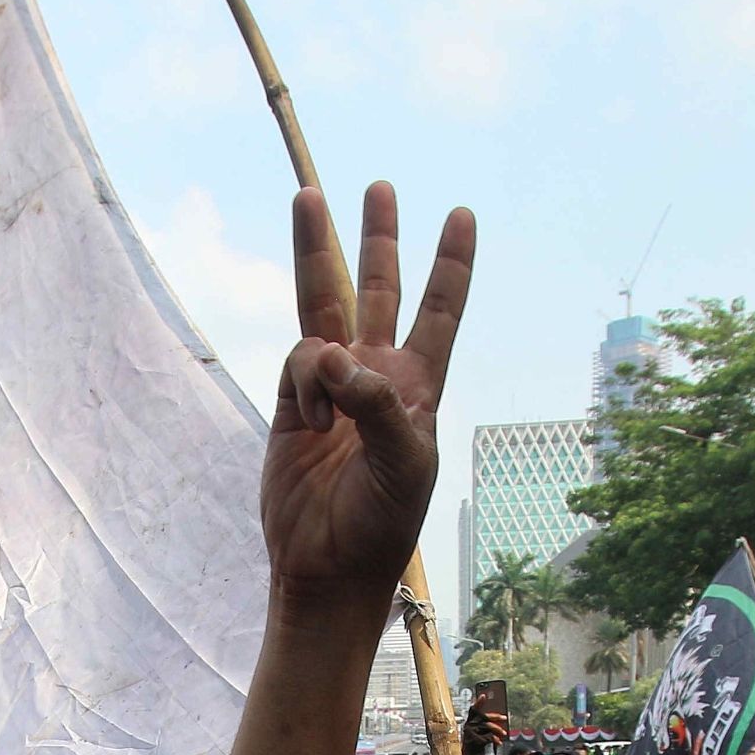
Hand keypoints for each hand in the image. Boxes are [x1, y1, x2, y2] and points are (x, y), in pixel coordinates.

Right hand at [261, 183, 474, 593]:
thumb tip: (330, 350)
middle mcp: (376, 379)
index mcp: (418, 390)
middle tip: (380, 188)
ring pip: (324, 304)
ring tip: (308, 196)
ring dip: (317, 250)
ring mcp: (331, 389)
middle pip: (379, 292)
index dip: (451, 266)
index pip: (438, 315)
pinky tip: (317, 423)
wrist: (328, 567)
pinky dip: (309, 380)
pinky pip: (299, 361)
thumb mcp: (403, 462)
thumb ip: (376, 401)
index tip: (462, 216)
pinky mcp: (292, 404)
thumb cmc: (382, 521)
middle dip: (378, 240)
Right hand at [461, 700, 507, 751]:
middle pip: (483, 716)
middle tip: (504, 718)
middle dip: (495, 716)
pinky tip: (499, 742)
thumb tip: (499, 719)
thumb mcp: (479, 734)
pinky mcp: (475, 739)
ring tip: (504, 733)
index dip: (478, 703)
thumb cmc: (475, 746)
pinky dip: (495, 739)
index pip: (473, 710)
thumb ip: (485, 725)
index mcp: (469, 722)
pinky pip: (489, 735)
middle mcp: (468, 725)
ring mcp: (471, 732)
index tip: (483, 696)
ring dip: (497, 729)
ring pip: (487, 725)